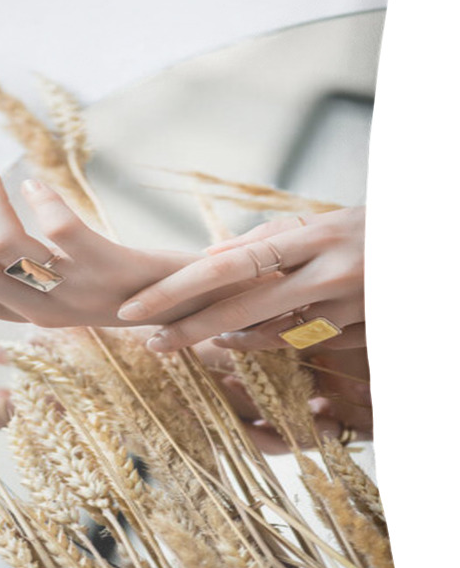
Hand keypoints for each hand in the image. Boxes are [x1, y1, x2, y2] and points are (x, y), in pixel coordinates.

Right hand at [0, 170, 250, 327]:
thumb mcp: (39, 273)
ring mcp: (69, 298)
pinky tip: (38, 184)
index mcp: (7, 309)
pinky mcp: (108, 276)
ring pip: (4, 252)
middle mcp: (31, 312)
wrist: (187, 304)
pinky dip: (41, 200)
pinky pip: (60, 231)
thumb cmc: (105, 282)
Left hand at [118, 207, 365, 352]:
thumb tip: (210, 256)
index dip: (177, 288)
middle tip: (148, 342)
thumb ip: (267, 239)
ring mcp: (349, 309)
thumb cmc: (372, 230)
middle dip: (189, 328)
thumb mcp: (322, 222)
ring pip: (271, 335)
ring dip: (226, 338)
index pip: (229, 265)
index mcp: (313, 236)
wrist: (436, 250)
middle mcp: (329, 274)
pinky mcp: (364, 335)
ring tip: (186, 338)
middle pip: (241, 308)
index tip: (136, 306)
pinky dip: (267, 343)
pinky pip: (303, 345)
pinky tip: (239, 341)